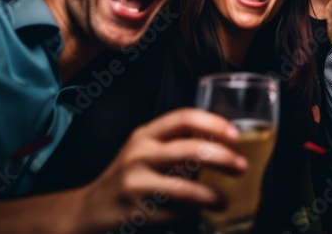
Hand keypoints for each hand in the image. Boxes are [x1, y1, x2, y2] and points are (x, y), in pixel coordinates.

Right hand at [77, 108, 246, 230]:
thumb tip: (225, 147)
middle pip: (189, 150)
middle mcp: (138, 155)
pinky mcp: (135, 211)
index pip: (183, 117)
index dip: (213, 123)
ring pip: (184, 188)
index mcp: (145, 135)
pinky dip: (193, 213)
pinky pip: (174, 213)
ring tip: (225, 201)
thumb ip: (176, 144)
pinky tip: (201, 213)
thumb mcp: (146, 151)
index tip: (235, 134)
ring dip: (212, 195)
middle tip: (241, 167)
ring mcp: (135, 184)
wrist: (89, 208)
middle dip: (222, 158)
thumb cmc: (128, 175)